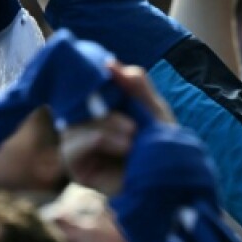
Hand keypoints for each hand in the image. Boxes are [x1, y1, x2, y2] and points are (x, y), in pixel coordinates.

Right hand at [60, 62, 175, 196]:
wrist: (170, 178)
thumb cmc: (161, 143)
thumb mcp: (152, 107)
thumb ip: (134, 83)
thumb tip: (109, 63)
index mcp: (99, 109)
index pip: (81, 88)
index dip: (91, 79)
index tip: (109, 74)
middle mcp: (83, 127)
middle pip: (73, 106)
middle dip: (104, 110)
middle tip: (133, 124)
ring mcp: (77, 148)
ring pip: (72, 125)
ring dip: (104, 126)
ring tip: (132, 135)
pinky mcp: (76, 168)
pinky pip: (71, 147)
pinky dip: (96, 140)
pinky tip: (123, 146)